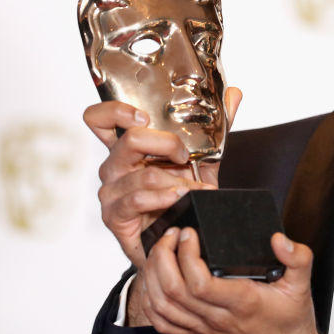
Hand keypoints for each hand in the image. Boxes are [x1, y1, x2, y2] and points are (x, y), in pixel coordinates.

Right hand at [84, 87, 242, 268]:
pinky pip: (138, 199)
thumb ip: (216, 128)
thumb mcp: (202, 159)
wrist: (177, 240)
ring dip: (177, 182)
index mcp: (127, 148)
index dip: (116, 111)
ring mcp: (111, 191)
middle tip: (184, 157)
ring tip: (192, 191)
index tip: (144, 116)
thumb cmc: (182, 198)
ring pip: (144, 173)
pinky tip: (177, 200)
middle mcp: (114, 166)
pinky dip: (164, 198)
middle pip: (130, 138)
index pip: (100, 119)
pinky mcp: (114, 215)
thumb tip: (234, 93)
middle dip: (168, 144)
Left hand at [140, 229, 324, 333]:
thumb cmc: (291, 324)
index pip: (199, 282)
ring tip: (160, 251)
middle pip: (173, 290)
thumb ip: (297, 258)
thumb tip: (278, 239)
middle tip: (171, 236)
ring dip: (153, 275)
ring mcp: (204, 328)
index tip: (188, 233)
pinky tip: (153, 281)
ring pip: (163, 306)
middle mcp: (218, 318)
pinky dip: (151, 300)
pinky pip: (164, 322)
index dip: (187, 255)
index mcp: (242, 303)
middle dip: (164, 257)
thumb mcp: (302, 286)